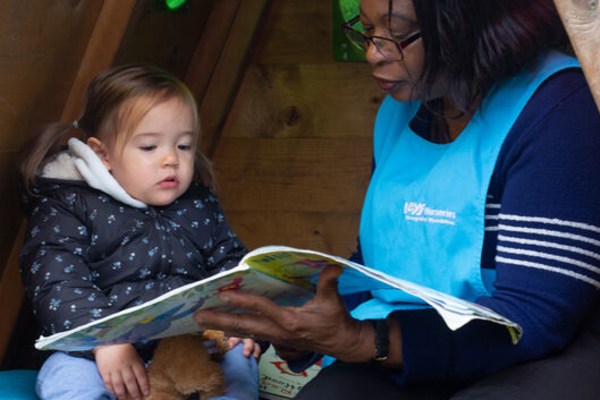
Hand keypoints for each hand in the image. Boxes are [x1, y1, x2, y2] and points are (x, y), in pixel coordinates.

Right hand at [93, 343, 148, 399]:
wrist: (108, 341)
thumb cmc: (124, 348)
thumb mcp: (135, 354)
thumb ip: (138, 365)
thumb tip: (143, 376)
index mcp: (133, 361)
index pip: (140, 375)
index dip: (144, 385)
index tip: (147, 393)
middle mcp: (124, 366)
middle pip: (130, 381)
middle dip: (134, 392)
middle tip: (137, 399)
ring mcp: (113, 369)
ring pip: (118, 384)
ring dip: (122, 394)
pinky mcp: (104, 370)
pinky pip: (108, 382)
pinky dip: (111, 389)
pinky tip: (114, 394)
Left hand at [194, 265, 372, 362]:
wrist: (341, 344)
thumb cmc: (335, 321)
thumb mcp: (333, 301)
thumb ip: (329, 282)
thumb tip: (332, 266)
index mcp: (290, 321)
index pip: (261, 309)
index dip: (242, 301)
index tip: (223, 294)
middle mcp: (278, 331)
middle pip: (244, 325)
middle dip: (220, 320)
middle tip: (197, 315)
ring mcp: (275, 338)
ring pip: (244, 332)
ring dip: (222, 326)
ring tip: (201, 320)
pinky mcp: (276, 340)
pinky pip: (251, 334)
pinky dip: (234, 329)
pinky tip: (222, 325)